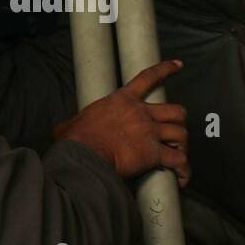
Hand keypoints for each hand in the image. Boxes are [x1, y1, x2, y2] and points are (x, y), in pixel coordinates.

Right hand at [52, 59, 190, 188]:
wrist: (83, 154)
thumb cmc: (76, 140)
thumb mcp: (72, 123)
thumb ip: (74, 123)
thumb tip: (61, 130)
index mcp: (123, 100)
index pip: (148, 78)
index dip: (165, 70)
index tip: (177, 65)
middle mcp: (141, 113)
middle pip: (175, 110)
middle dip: (179, 121)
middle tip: (176, 131)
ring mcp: (149, 133)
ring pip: (181, 134)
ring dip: (183, 145)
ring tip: (180, 155)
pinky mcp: (153, 154)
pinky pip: (178, 161)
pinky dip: (184, 171)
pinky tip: (182, 178)